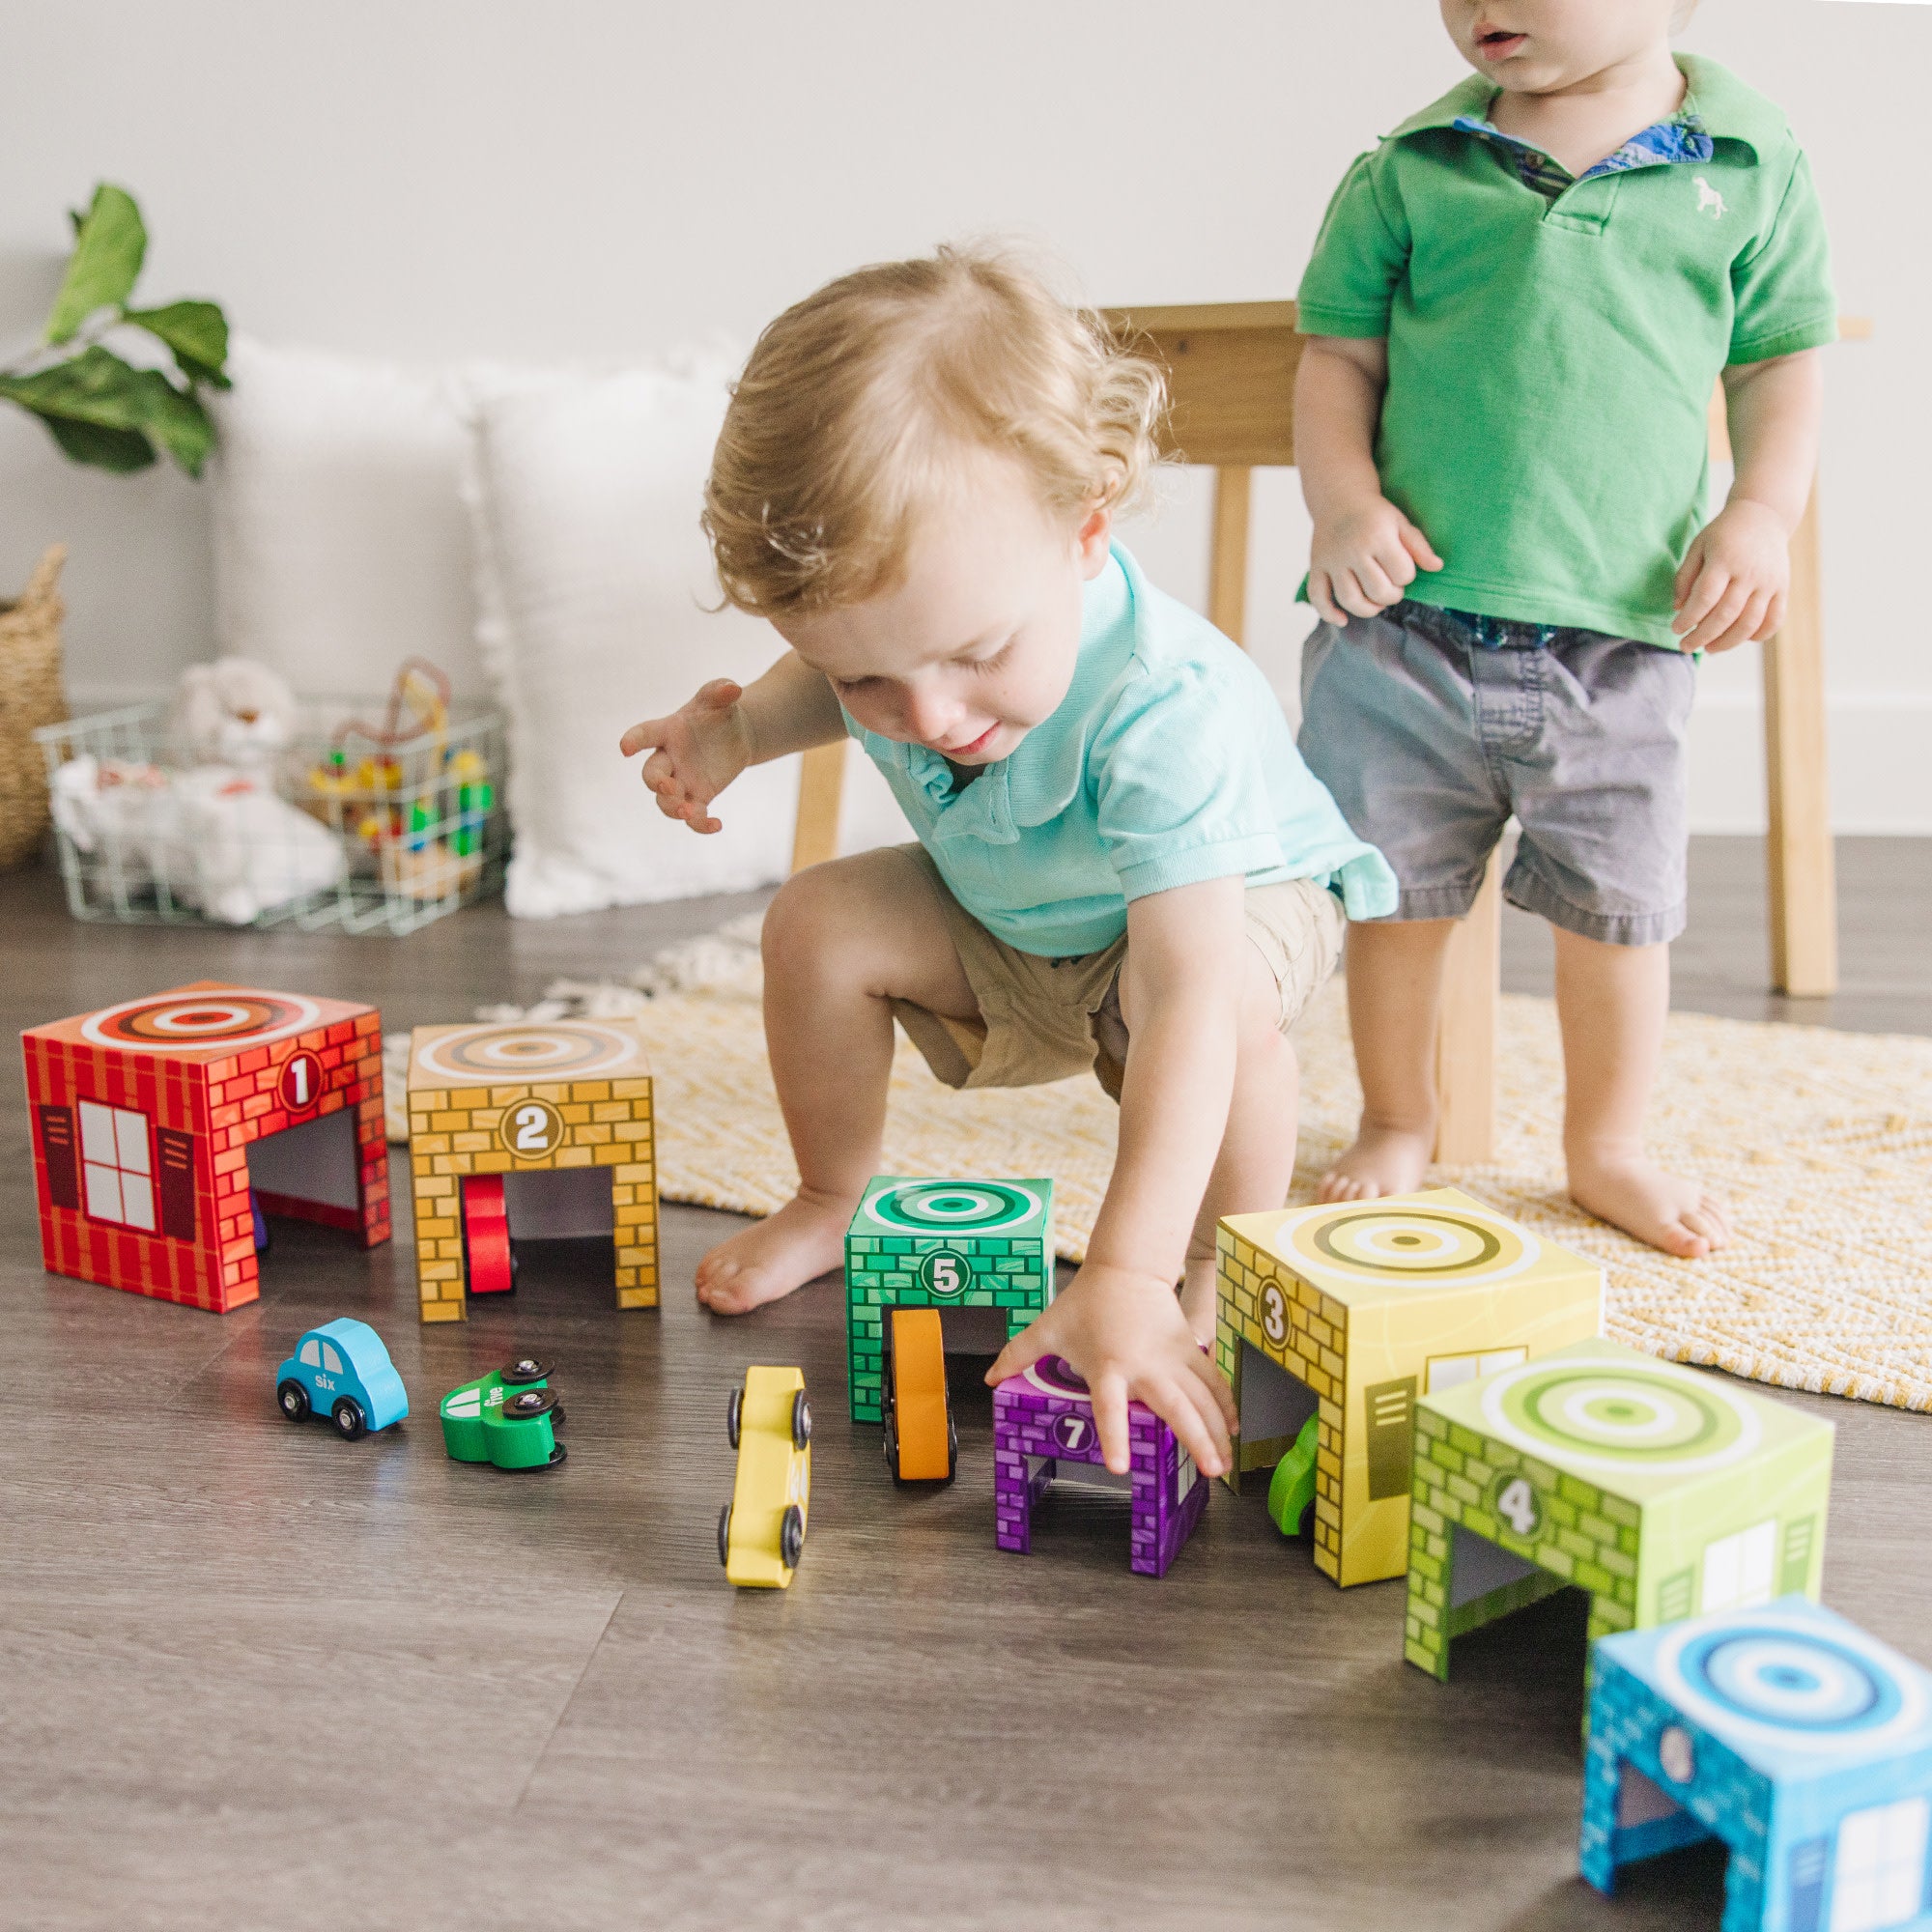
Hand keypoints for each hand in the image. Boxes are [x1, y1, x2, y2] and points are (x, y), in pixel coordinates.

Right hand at [618, 680, 753, 833]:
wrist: (736, 735)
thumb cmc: (719, 712)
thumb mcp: (720, 698)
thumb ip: (721, 691)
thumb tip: (732, 688)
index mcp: (667, 731)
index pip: (645, 734)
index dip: (633, 740)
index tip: (625, 748)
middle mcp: (669, 759)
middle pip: (651, 775)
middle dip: (657, 783)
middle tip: (670, 787)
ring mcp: (681, 781)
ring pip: (665, 801)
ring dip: (672, 808)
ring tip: (689, 812)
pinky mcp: (698, 797)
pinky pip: (693, 816)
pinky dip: (700, 825)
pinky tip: (716, 825)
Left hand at [986, 1260, 1236, 1478]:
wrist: (1125, 1266)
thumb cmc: (1085, 1301)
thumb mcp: (1047, 1327)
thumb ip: (1018, 1354)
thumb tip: (989, 1377)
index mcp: (1108, 1367)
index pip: (1109, 1407)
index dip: (1114, 1436)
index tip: (1121, 1467)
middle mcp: (1144, 1366)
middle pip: (1175, 1407)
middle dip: (1196, 1440)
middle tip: (1211, 1472)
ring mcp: (1171, 1358)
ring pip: (1201, 1397)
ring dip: (1216, 1429)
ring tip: (1226, 1463)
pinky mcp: (1188, 1348)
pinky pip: (1210, 1380)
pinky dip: (1224, 1403)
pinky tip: (1233, 1427)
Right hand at [1308, 497, 1442, 624]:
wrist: (1339, 498)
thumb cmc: (1374, 514)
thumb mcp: (1400, 523)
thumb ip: (1419, 546)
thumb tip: (1437, 567)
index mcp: (1378, 536)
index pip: (1402, 574)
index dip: (1407, 577)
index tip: (1402, 570)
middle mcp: (1353, 549)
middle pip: (1378, 591)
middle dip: (1391, 596)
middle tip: (1392, 589)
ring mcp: (1332, 560)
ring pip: (1350, 599)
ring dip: (1368, 609)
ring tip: (1376, 603)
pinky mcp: (1316, 567)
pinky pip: (1318, 597)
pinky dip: (1329, 614)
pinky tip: (1342, 620)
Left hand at [1672, 500, 1790, 652]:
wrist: (1764, 516)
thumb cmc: (1724, 534)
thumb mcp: (1698, 547)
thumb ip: (1685, 577)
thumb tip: (1678, 609)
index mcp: (1725, 559)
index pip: (1705, 597)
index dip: (1689, 618)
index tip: (1676, 629)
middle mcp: (1750, 572)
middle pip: (1726, 614)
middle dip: (1702, 636)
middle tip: (1686, 646)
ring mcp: (1770, 582)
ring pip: (1750, 623)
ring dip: (1727, 642)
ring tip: (1709, 648)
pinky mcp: (1783, 588)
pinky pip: (1774, 620)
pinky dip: (1759, 635)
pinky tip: (1740, 639)